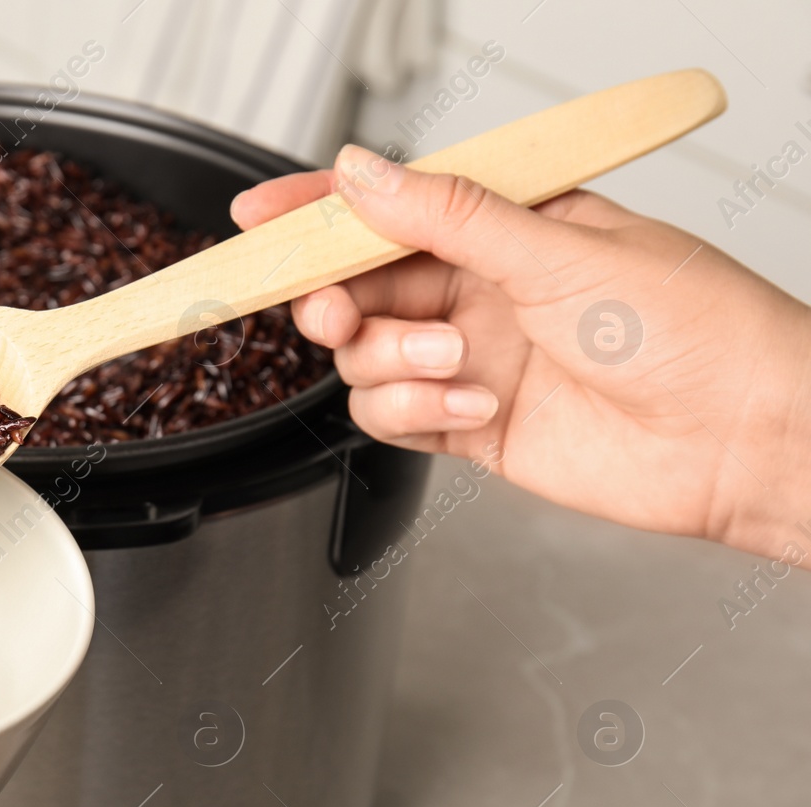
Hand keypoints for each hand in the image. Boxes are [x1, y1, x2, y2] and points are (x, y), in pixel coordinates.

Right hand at [232, 146, 810, 561]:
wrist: (744, 438)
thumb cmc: (695, 329)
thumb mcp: (558, 250)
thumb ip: (447, 217)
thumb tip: (362, 174)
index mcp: (507, 228)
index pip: (390, 208)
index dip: (317, 211)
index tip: (255, 219)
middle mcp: (483, 290)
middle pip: (360, 287)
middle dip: (337, 300)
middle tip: (337, 314)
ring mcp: (474, 360)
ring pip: (368, 359)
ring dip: (397, 363)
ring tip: (460, 366)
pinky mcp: (472, 427)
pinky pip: (395, 417)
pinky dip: (416, 414)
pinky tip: (474, 409)